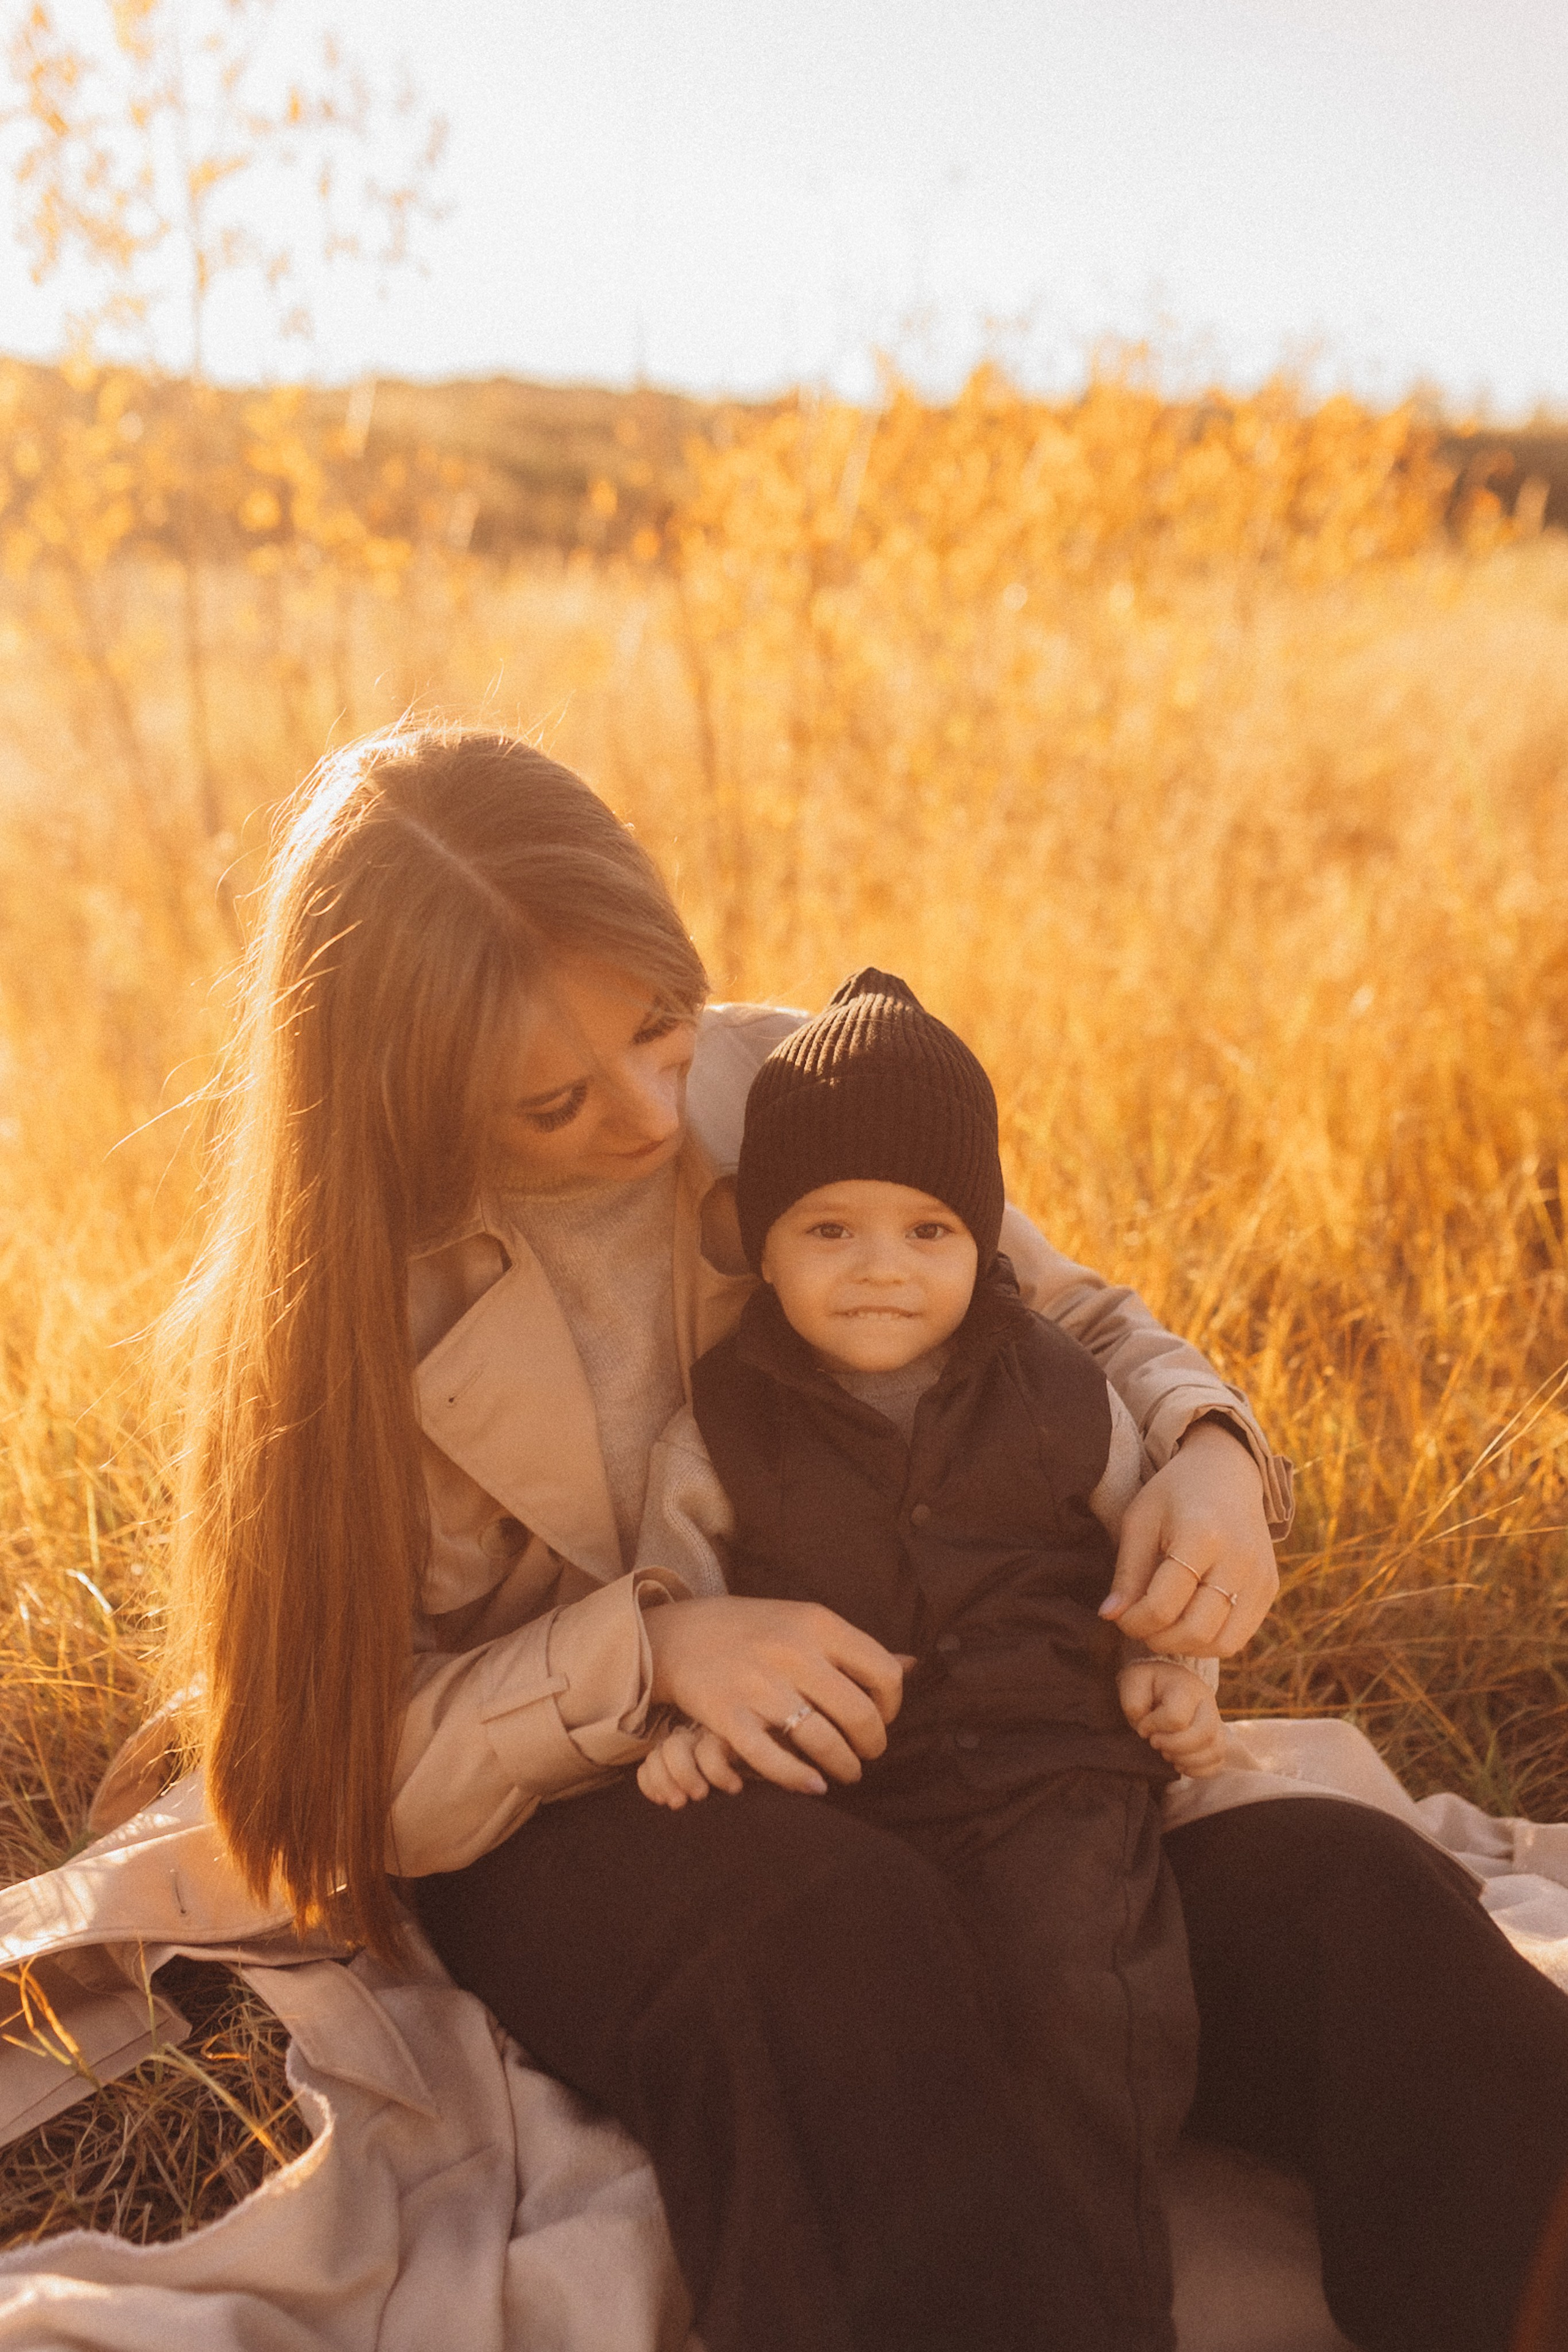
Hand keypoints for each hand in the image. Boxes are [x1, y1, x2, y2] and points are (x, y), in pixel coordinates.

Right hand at [643, 1595, 905, 1796]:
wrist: (681, 1632)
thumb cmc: (755, 1630)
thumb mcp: (806, 1622)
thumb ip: (855, 1648)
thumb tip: (915, 1665)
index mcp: (817, 1623)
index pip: (883, 1672)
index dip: (892, 1705)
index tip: (882, 1716)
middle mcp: (791, 1651)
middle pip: (857, 1713)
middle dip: (872, 1744)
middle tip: (867, 1753)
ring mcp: (758, 1684)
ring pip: (821, 1740)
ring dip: (843, 1766)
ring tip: (845, 1772)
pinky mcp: (727, 1715)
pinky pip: (772, 1759)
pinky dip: (799, 1779)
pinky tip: (813, 1786)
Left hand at [1099, 1420, 1277, 1656]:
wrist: (1227, 1472)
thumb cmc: (1174, 1494)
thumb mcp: (1140, 1520)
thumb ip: (1127, 1572)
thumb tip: (1110, 1616)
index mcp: (1201, 1536)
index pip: (1163, 1605)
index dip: (1134, 1622)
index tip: (1120, 1615)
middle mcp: (1238, 1559)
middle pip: (1195, 1630)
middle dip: (1158, 1639)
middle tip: (1141, 1626)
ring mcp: (1260, 1576)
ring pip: (1222, 1643)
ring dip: (1185, 1647)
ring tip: (1163, 1628)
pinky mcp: (1269, 1587)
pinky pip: (1239, 1637)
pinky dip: (1210, 1641)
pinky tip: (1189, 1622)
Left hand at [1119, 1659, 1228, 1776]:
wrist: (1165, 1680)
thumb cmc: (1148, 1683)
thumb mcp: (1133, 1681)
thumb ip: (1134, 1703)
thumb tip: (1146, 1730)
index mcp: (1185, 1687)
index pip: (1176, 1717)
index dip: (1154, 1727)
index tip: (1142, 1727)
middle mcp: (1206, 1703)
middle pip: (1205, 1734)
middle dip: (1176, 1747)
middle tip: (1155, 1743)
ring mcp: (1216, 1721)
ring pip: (1215, 1750)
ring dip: (1187, 1760)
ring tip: (1167, 1754)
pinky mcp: (1217, 1738)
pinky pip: (1218, 1761)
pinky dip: (1198, 1769)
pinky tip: (1179, 1763)